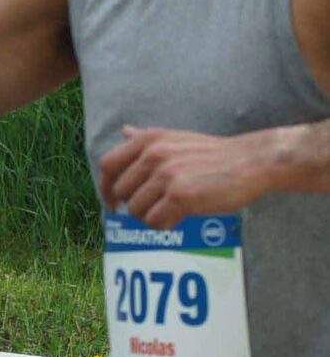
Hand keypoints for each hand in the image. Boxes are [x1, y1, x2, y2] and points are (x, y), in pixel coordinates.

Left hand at [98, 126, 282, 227]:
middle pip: (121, 192)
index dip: (105, 187)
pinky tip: (179, 219)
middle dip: (134, 205)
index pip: (108, 165)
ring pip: (137, 210)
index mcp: (148, 139)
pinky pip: (155, 221)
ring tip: (170, 212)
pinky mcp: (180, 195)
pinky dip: (165, 225)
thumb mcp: (177, 138)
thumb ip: (148, 139)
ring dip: (150, 217)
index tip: (111, 202)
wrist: (251, 162)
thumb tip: (125, 131)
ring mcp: (166, 175)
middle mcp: (153, 154)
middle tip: (155, 209)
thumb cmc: (214, 154)